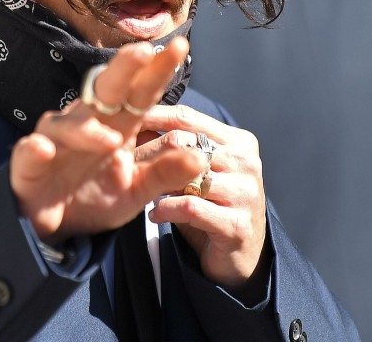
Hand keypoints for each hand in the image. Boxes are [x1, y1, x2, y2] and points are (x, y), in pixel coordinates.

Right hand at [9, 36, 207, 241]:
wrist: (57, 228)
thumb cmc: (95, 197)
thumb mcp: (137, 190)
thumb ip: (165, 173)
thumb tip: (201, 156)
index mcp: (117, 125)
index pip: (141, 92)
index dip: (158, 70)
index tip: (180, 47)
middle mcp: (87, 123)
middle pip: (105, 89)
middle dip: (123, 69)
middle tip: (143, 52)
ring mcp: (56, 140)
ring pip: (69, 123)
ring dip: (88, 129)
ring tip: (111, 140)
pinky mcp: (29, 162)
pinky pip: (31, 151)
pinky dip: (36, 149)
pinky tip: (44, 149)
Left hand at [137, 105, 269, 291]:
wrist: (240, 254)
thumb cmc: (213, 206)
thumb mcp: (196, 173)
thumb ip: (175, 148)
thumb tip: (137, 123)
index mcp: (238, 142)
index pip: (188, 119)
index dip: (153, 117)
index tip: (126, 122)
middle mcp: (246, 163)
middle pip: (184, 145)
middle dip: (149, 154)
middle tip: (125, 165)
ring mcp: (245, 193)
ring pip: (187, 175)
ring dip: (158, 184)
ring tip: (140, 191)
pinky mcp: (237, 224)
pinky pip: (190, 207)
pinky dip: (167, 209)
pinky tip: (155, 214)